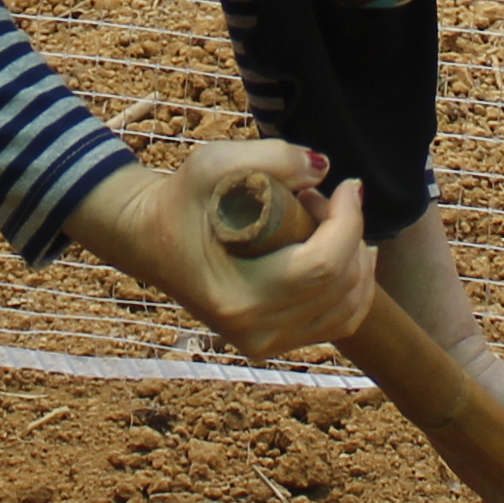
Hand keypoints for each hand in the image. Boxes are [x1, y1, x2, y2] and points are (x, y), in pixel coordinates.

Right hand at [62, 140, 373, 361]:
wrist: (149, 240)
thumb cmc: (180, 202)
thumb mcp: (212, 163)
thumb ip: (273, 158)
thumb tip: (323, 171)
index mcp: (238, 296)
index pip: (322, 266)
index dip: (349, 222)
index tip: (348, 185)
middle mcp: (256, 331)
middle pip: (340, 285)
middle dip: (350, 233)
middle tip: (322, 197)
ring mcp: (267, 343)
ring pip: (349, 307)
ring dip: (355, 258)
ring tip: (325, 223)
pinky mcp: (275, 344)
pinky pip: (339, 322)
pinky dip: (353, 286)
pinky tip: (348, 254)